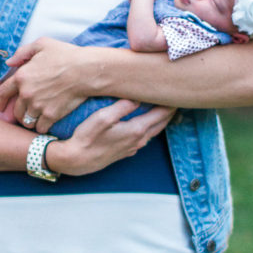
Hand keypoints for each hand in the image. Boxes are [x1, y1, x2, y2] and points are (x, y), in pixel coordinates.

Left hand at [0, 38, 93, 132]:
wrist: (85, 70)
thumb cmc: (66, 55)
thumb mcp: (42, 44)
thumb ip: (22, 52)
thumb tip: (9, 63)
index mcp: (21, 76)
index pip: (3, 93)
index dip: (1, 101)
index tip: (1, 107)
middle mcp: (26, 93)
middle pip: (15, 110)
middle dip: (18, 113)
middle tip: (24, 114)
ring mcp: (38, 106)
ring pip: (26, 121)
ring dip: (29, 121)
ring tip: (34, 120)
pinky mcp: (50, 115)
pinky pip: (40, 127)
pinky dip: (41, 127)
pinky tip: (45, 124)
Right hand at [50, 99, 174, 175]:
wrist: (76, 161)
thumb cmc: (86, 138)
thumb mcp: (102, 117)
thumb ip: (122, 106)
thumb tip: (138, 96)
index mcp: (136, 130)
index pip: (162, 114)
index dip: (171, 102)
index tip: (176, 91)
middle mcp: (138, 140)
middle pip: (162, 123)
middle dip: (170, 110)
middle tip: (176, 96)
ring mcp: (133, 147)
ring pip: (154, 131)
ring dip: (161, 119)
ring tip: (165, 106)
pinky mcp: (126, 151)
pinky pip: (145, 137)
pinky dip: (151, 127)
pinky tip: (146, 122)